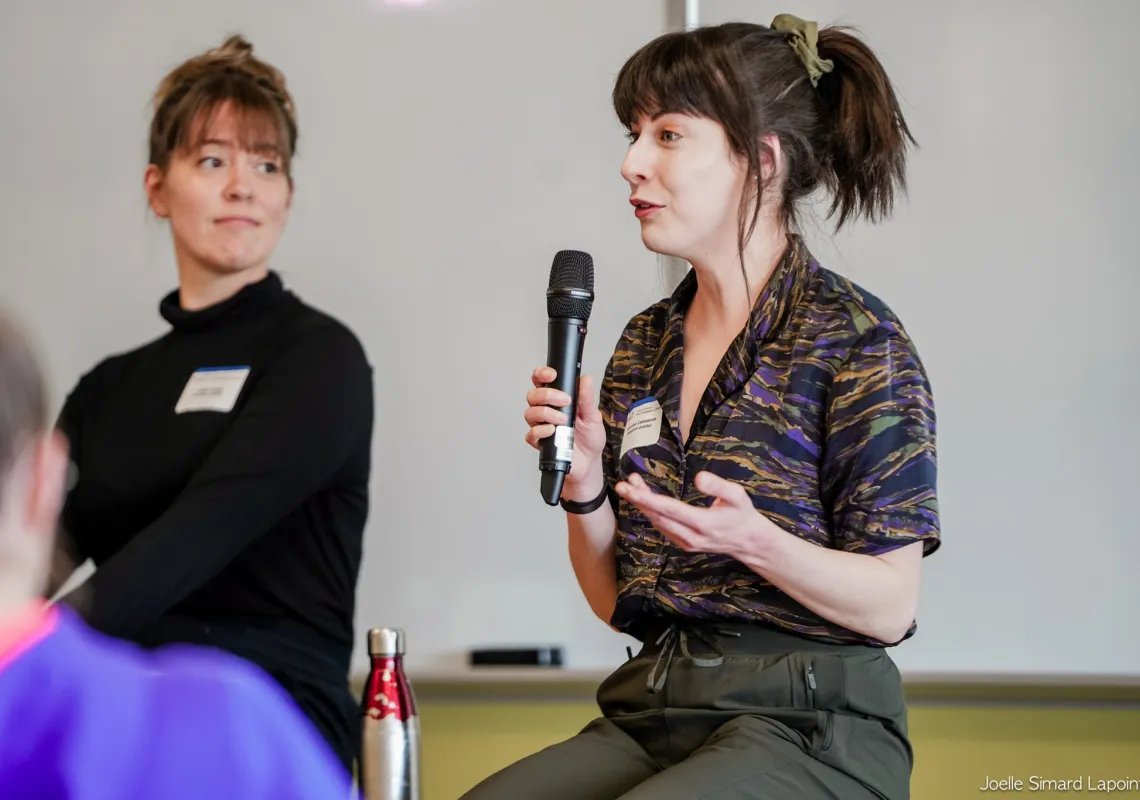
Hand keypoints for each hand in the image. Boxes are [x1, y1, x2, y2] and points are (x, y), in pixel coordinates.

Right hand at [524, 366, 605, 495]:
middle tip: (564, 401)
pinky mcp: (540, 443)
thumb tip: (586, 379)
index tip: (552, 375)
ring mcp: (542, 427)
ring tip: (563, 420)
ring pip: (530, 413)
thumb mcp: (593, 416)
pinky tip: (552, 431)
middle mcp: (547, 411)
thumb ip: (587, 399)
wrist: (590, 463)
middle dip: (547, 395)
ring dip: (546, 414)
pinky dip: (541, 431)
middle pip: (533, 395)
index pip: (542, 382)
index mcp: (558, 401)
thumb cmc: (590, 439)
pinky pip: (531, 434)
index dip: (541, 375)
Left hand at [614, 471, 775, 556]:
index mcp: (702, 523)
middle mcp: (690, 536)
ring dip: (643, 505)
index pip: (668, 509)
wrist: (748, 542)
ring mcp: (686, 543)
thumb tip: (698, 477)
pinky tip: (645, 499)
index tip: (629, 488)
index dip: (646, 498)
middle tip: (623, 484)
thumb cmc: (742, 514)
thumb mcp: (737, 495)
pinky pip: (662, 527)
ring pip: (657, 522)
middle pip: (657, 516)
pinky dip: (651, 513)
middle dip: (638, 500)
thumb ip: (718, 486)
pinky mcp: (684, 544)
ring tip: (632, 485)